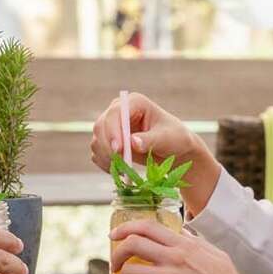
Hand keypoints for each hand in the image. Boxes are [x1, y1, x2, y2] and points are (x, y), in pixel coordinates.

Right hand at [90, 92, 220, 214]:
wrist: (173, 151)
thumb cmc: (175, 139)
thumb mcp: (167, 139)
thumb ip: (150, 140)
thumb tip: (133, 142)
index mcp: (134, 102)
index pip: (116, 112)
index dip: (113, 130)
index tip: (118, 149)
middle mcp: (119, 111)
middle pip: (101, 126)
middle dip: (108, 147)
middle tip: (120, 165)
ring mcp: (111, 126)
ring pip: (97, 141)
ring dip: (106, 157)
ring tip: (124, 170)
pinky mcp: (108, 141)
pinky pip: (97, 153)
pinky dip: (106, 163)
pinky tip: (120, 171)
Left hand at [110, 217, 250, 273]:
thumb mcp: (214, 253)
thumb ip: (194, 242)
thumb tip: (181, 232)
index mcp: (184, 244)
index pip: (146, 226)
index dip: (124, 228)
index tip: (114, 236)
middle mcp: (174, 257)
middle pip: (131, 244)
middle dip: (117, 255)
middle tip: (115, 266)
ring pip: (130, 273)